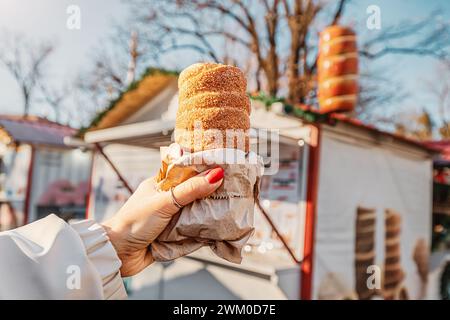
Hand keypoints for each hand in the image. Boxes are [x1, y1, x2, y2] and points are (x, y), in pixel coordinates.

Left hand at [101, 167, 223, 276]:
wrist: (118, 254)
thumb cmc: (134, 222)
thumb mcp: (165, 202)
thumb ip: (191, 190)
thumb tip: (217, 174)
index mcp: (161, 184)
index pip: (188, 171)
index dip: (205, 169)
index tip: (226, 167)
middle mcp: (167, 199)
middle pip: (195, 192)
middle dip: (211, 193)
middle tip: (234, 190)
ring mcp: (170, 217)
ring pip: (195, 212)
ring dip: (208, 213)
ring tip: (231, 208)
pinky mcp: (173, 235)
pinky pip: (193, 230)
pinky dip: (203, 230)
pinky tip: (218, 228)